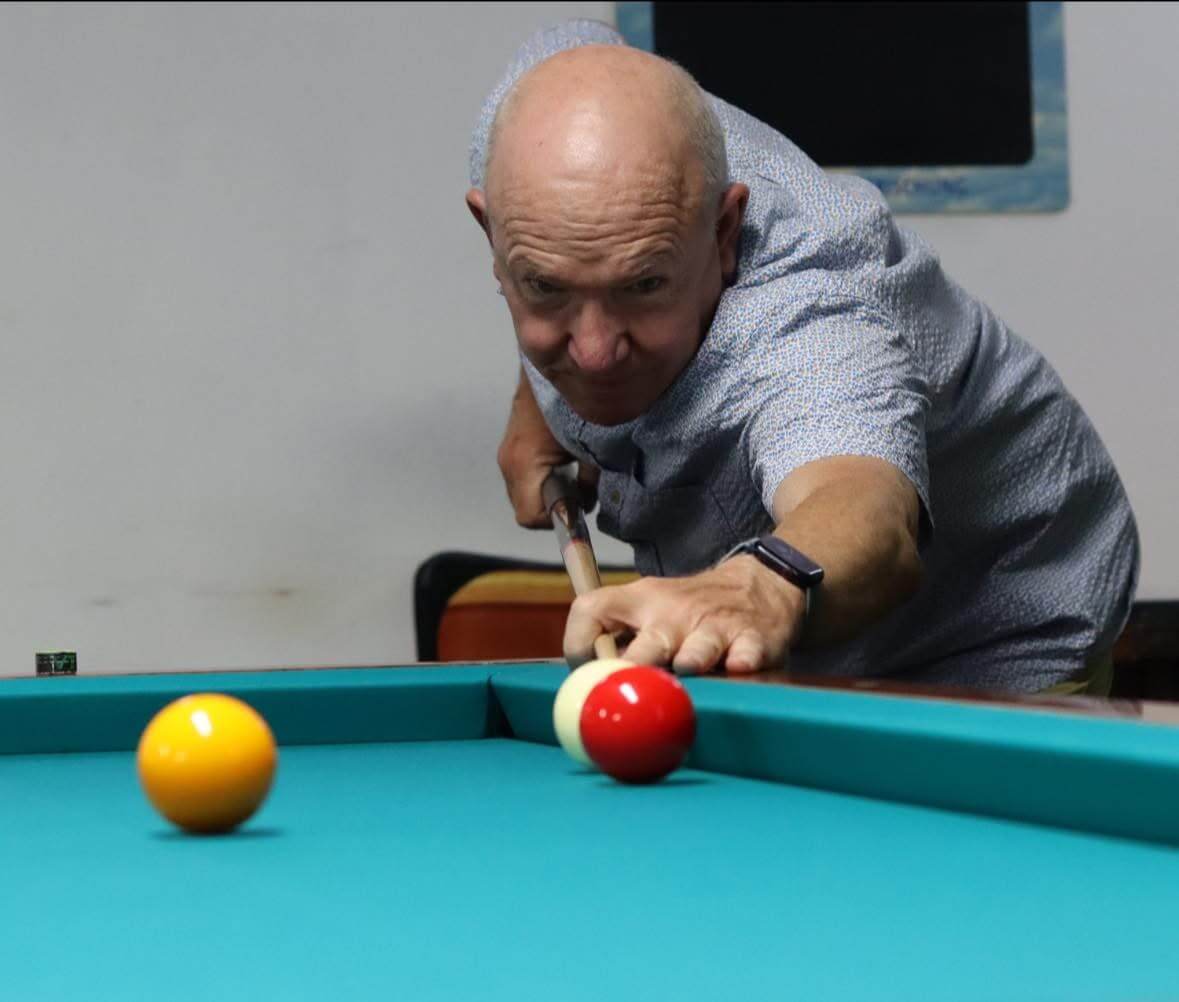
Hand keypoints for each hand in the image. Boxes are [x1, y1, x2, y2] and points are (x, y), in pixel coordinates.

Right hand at [498, 369, 598, 527]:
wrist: (552, 354)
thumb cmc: (573, 396)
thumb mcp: (591, 443)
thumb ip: (591, 479)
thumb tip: (594, 501)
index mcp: (524, 462)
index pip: (531, 516)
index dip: (559, 517)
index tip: (580, 505)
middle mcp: (509, 460)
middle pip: (527, 507)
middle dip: (556, 505)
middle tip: (583, 490)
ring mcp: (509, 452)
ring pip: (526, 492)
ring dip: (552, 490)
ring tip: (577, 472)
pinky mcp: (514, 443)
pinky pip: (526, 475)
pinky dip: (546, 477)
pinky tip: (567, 459)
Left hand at [564, 556, 806, 673]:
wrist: (757, 583)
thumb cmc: (688, 609)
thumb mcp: (649, 608)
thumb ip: (620, 641)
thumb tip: (584, 686)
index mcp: (640, 600)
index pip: (592, 609)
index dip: (579, 643)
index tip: (586, 672)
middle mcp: (674, 611)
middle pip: (649, 640)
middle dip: (638, 668)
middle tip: (629, 692)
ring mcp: (714, 624)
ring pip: (698, 647)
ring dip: (690, 661)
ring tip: (685, 670)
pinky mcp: (751, 638)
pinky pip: (745, 653)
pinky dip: (741, 663)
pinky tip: (737, 668)